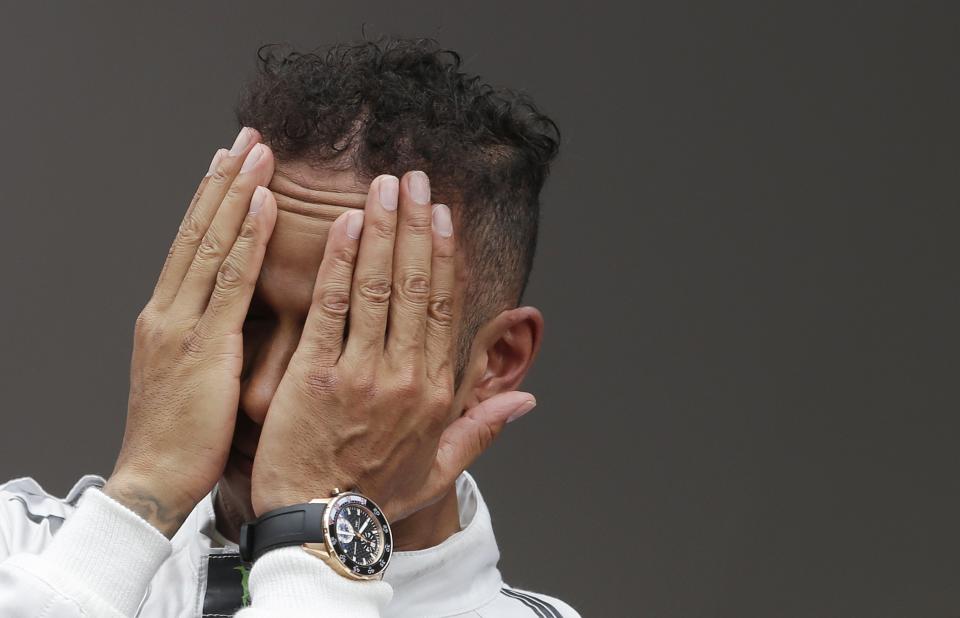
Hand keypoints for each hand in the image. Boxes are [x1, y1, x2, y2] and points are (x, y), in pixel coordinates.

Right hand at [104, 128, 277, 536]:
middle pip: (197, 230)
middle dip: (223, 180)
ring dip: (236, 192)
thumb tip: (237, 314)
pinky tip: (264, 204)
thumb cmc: (184, 437)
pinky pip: (230, 281)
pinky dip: (247, 238)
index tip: (231, 162)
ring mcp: (180, 324)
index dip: (212, 200)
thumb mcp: (194, 377)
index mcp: (166, 318)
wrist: (154, 482)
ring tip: (257, 151)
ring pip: (210, 243)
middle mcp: (167, 310)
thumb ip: (211, 338)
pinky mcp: (202, 345)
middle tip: (247, 136)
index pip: (191, 244)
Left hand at [250, 171, 535, 521]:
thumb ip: (483, 427)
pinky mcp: (315, 374)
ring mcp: (361, 372)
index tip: (442, 216)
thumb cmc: (374, 494)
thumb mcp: (441, 467)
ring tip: (383, 184)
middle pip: (414, 285)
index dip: (442, 256)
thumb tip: (527, 398)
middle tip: (413, 178)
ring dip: (380, 229)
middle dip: (414, 226)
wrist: (319, 526)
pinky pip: (330, 307)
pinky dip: (337, 262)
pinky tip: (342, 223)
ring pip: (376, 286)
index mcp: (435, 392)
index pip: (443, 308)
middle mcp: (405, 375)